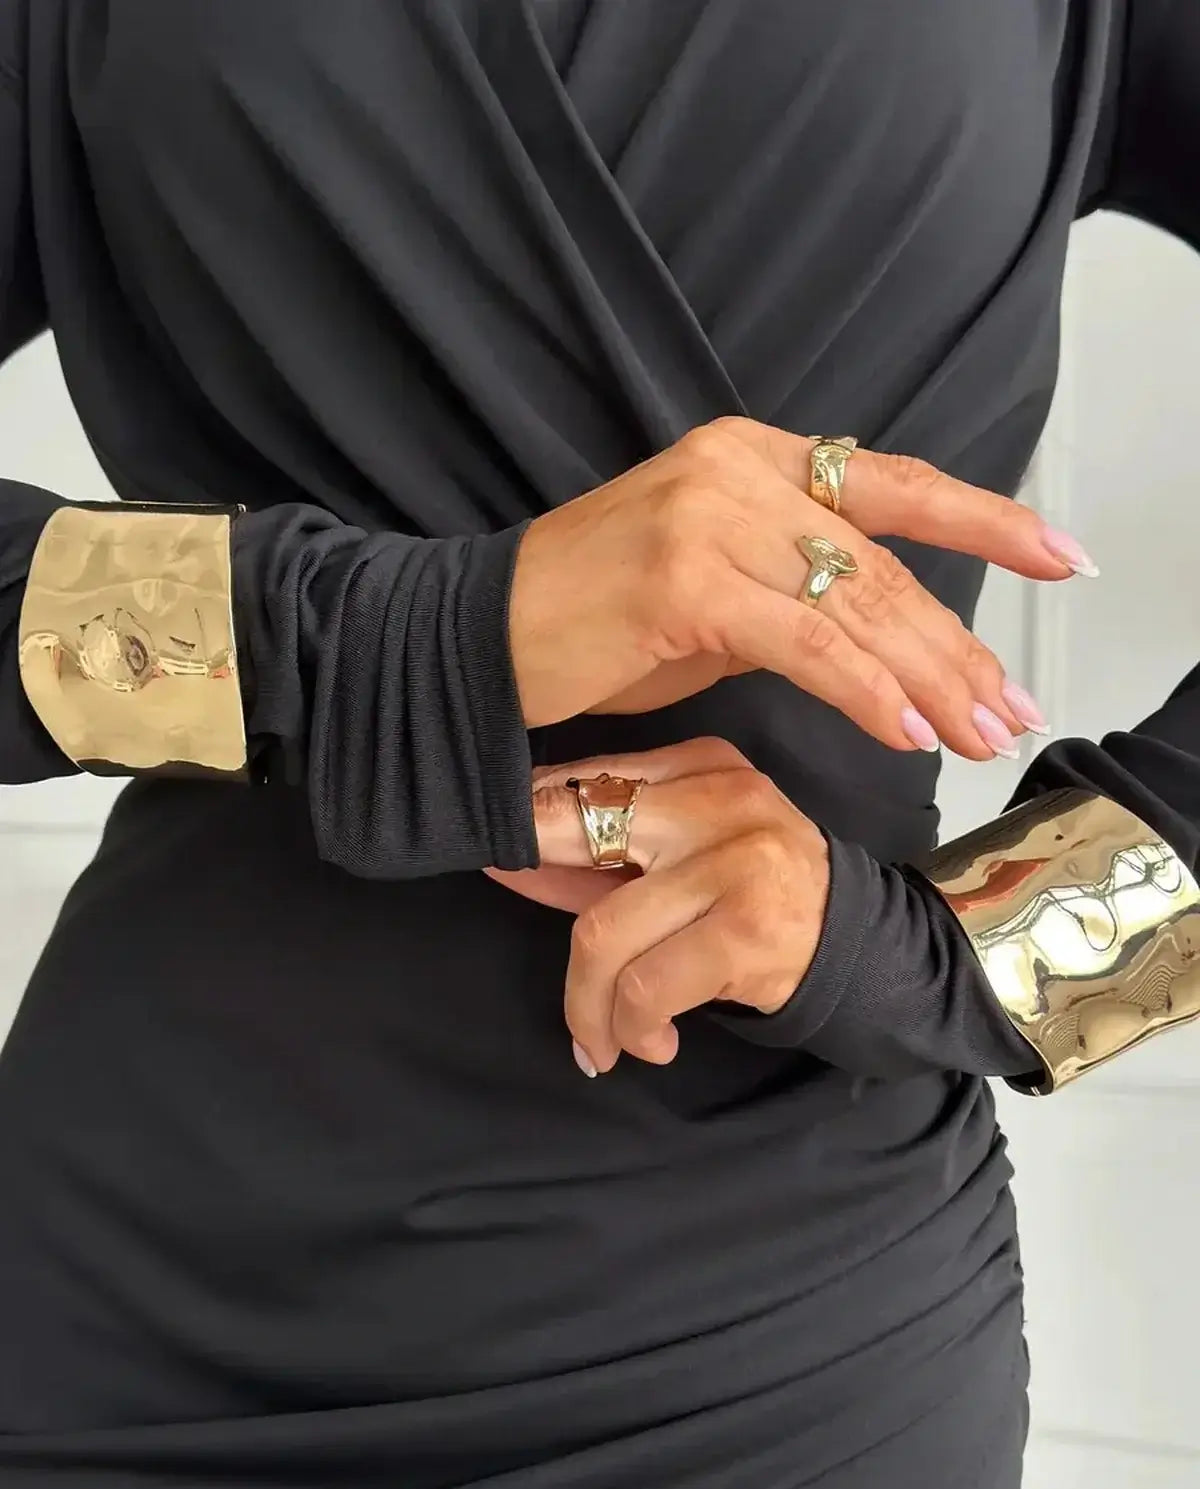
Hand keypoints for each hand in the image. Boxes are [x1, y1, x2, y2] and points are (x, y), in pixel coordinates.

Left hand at [486, 738, 830, 1073]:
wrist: (862, 951)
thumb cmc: (756, 901)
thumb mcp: (684, 860)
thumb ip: (601, 857)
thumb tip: (506, 862)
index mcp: (701, 765)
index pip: (586, 780)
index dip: (526, 824)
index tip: (498, 861)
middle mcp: (720, 798)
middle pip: (576, 831)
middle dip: (530, 878)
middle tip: (520, 918)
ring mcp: (738, 860)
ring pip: (603, 934)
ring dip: (589, 1006)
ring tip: (605, 1036)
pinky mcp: (748, 928)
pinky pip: (646, 987)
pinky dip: (631, 1027)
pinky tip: (650, 1043)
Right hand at [509, 418, 1086, 757]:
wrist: (479, 637)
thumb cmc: (590, 624)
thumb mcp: (711, 591)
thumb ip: (791, 589)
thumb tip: (873, 635)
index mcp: (751, 456)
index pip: (894, 483)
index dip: (986, 519)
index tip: (1060, 554)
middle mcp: (737, 468)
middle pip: (885, 560)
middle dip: (958, 644)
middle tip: (1007, 707)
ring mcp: (710, 516)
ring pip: (857, 602)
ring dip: (929, 678)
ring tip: (977, 731)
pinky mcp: (685, 579)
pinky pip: (804, 642)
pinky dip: (862, 689)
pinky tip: (904, 729)